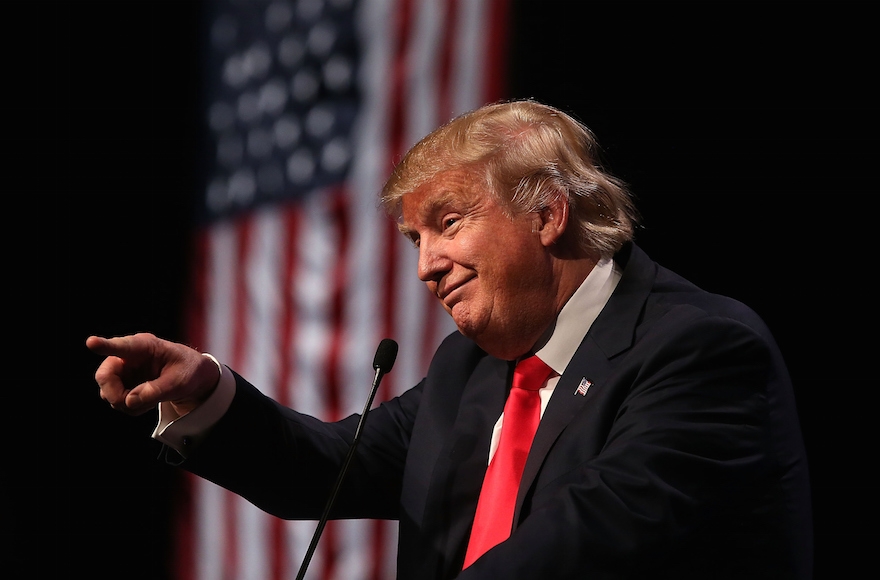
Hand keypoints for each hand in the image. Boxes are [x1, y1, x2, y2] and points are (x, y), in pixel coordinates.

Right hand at [86, 333, 219, 415]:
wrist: (190, 376)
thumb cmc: (186, 370)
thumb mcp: (179, 381)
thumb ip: (157, 390)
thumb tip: (130, 401)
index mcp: (144, 346)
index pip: (122, 346)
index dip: (105, 345)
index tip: (91, 342)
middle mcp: (127, 357)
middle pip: (104, 376)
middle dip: (115, 394)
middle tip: (133, 402)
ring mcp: (122, 371)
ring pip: (107, 393)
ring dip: (127, 403)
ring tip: (151, 397)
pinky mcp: (121, 384)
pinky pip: (115, 402)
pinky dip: (130, 407)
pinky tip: (146, 400)